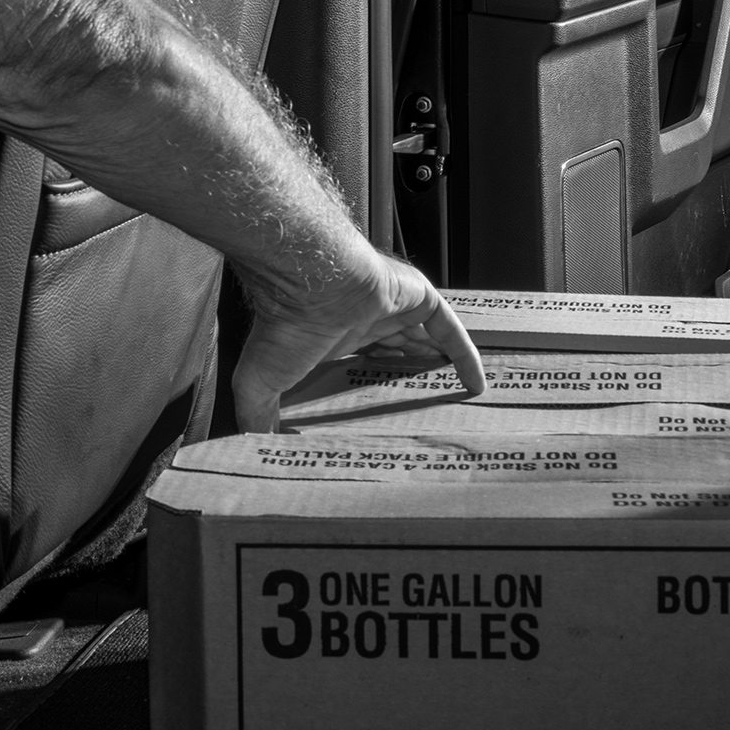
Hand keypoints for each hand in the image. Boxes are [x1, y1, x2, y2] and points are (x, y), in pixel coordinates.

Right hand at [233, 253, 487, 433]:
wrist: (309, 281)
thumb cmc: (284, 326)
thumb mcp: (261, 380)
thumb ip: (259, 413)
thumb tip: (254, 447)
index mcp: (333, 334)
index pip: (360, 363)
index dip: (372, 388)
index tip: (382, 420)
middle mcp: (367, 317)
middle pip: (399, 351)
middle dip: (411, 377)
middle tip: (424, 412)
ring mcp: (395, 305)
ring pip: (427, 340)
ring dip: (439, 366)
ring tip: (452, 400)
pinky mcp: (420, 297)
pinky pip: (451, 330)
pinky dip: (464, 355)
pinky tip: (475, 384)